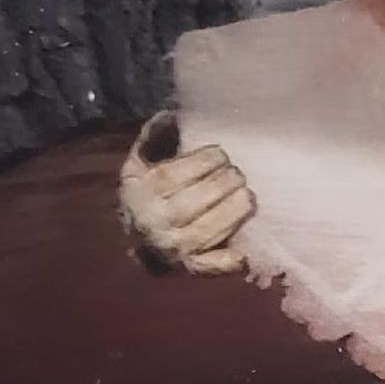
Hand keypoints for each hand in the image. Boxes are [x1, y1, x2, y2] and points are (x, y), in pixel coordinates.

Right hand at [117, 112, 254, 274]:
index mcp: (141, 192)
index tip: (221, 155)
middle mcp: (153, 222)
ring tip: (247, 196)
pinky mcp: (189, 268)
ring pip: (210, 229)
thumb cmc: (146, 193)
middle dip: (225, 182)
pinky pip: (211, 267)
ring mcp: (172, 249)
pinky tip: (244, 251)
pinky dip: (229, 261)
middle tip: (238, 174)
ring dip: (235, 211)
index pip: (179, 173)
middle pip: (198, 200)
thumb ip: (154, 138)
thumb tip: (172, 115)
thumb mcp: (140, 162)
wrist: (137, 241)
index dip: (207, 160)